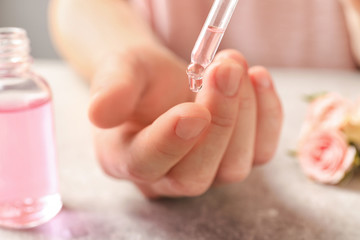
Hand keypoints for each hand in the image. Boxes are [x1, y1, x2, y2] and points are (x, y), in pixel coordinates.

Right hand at [89, 46, 282, 197]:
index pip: (146, 163)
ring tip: (235, 65)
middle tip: (225, 69)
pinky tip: (258, 79)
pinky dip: (268, 116)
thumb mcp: (119, 71)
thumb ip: (111, 90)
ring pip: (233, 168)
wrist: (161, 80)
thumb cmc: (137, 77)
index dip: (171, 141)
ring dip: (245, 113)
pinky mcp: (233, 159)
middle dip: (219, 122)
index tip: (193, 109)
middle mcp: (164, 177)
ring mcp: (203, 172)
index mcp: (125, 157)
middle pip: (196, 174)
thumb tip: (99, 113)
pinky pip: (261, 152)